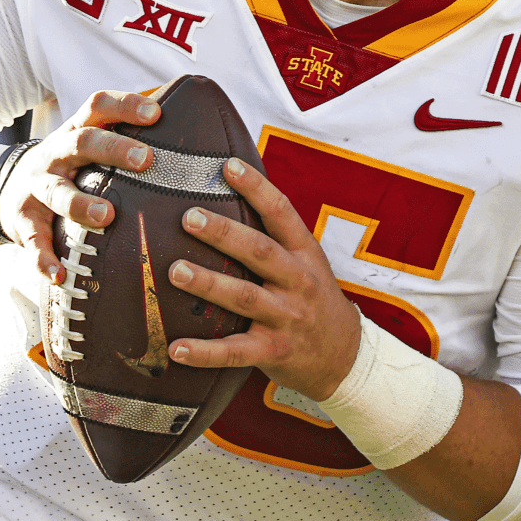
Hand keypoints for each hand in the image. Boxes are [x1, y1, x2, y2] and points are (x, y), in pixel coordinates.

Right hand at [0, 91, 157, 280]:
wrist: (10, 189)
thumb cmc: (73, 166)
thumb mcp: (91, 146)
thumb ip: (128, 143)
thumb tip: (196, 143)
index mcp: (78, 129)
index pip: (100, 106)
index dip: (126, 105)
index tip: (156, 113)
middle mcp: (56, 152)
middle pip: (82, 141)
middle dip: (113, 149)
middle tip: (145, 159)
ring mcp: (37, 184)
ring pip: (56, 190)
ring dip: (80, 203)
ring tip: (106, 216)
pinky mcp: (23, 218)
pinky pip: (33, 239)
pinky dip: (44, 257)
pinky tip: (59, 273)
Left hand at [167, 157, 361, 401]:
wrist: (344, 354)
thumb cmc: (314, 298)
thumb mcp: (307, 262)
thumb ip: (276, 237)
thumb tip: (230, 198)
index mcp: (304, 252)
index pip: (281, 212)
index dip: (256, 187)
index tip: (229, 166)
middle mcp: (297, 281)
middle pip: (260, 251)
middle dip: (224, 234)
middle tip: (190, 217)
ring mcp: (286, 317)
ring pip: (244, 297)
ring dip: (208, 283)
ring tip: (175, 271)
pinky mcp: (273, 352)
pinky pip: (235, 351)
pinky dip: (204, 352)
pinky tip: (175, 348)